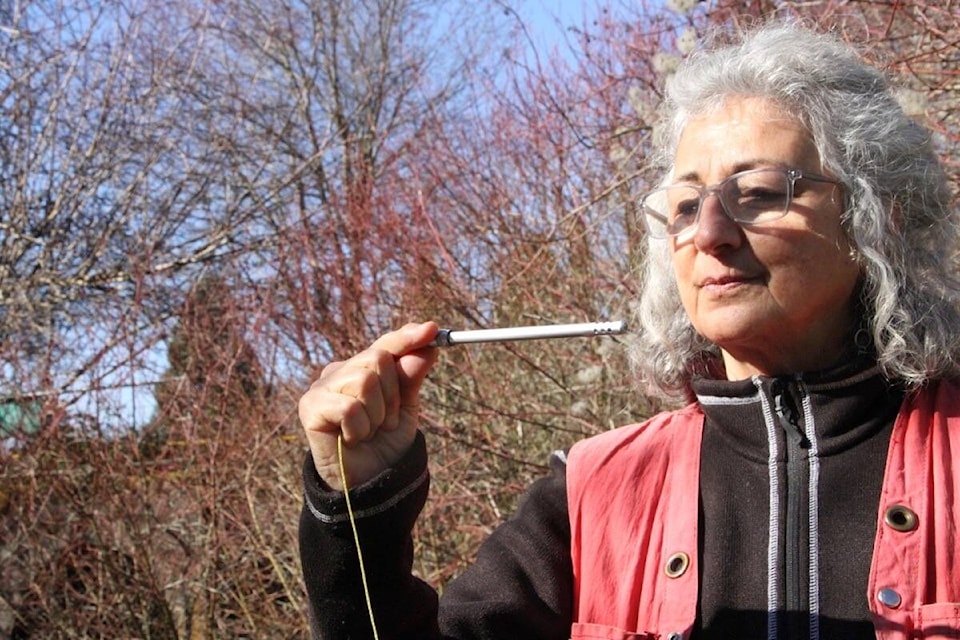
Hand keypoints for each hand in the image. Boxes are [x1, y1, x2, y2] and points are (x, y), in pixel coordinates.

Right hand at [298, 322, 438, 490]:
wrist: (368, 483)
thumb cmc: (385, 444)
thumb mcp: (405, 408)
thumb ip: (411, 376)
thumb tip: (428, 344)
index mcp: (363, 368)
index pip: (386, 344)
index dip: (408, 337)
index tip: (432, 329)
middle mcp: (340, 371)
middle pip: (377, 359)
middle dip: (392, 395)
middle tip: (385, 422)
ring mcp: (322, 386)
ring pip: (364, 381)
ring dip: (376, 415)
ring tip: (367, 432)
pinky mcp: (309, 406)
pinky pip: (349, 407)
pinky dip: (359, 429)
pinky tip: (351, 439)